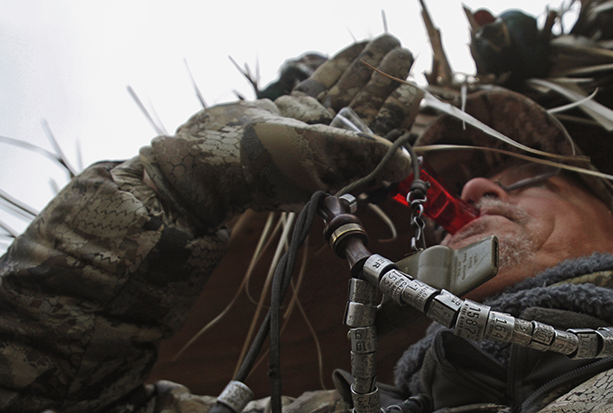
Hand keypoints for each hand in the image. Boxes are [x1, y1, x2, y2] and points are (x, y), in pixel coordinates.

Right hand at [140, 34, 421, 228]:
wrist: (199, 162)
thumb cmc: (256, 164)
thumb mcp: (312, 155)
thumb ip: (358, 153)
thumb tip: (403, 163)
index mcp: (338, 169)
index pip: (377, 136)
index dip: (396, 110)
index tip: (413, 85)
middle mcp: (326, 151)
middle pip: (364, 110)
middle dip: (384, 79)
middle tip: (403, 50)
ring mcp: (306, 130)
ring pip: (344, 94)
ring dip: (366, 69)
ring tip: (387, 43)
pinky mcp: (285, 114)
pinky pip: (319, 87)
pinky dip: (337, 68)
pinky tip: (355, 49)